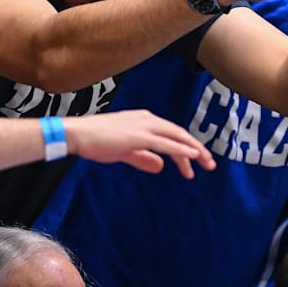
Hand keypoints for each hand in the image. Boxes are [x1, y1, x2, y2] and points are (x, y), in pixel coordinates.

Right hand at [64, 109, 215, 178]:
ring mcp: (143, 126)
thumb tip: (160, 166)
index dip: (187, 147)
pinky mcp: (138, 136)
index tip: (197, 162)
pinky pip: (165, 144)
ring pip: (176, 137)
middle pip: (179, 134)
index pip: (172, 134)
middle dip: (197, 149)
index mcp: (144, 120)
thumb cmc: (95, 141)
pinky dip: (180, 150)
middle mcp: (148, 120)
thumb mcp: (124, 151)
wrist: (77, 134)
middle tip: (210, 164)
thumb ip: (143, 158)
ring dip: (193, 151)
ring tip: (205, 163)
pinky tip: (192, 157)